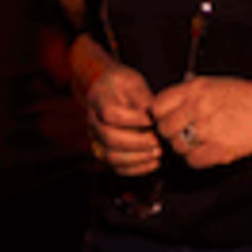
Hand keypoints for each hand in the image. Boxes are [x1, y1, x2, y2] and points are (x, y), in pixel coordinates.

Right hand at [84, 62, 162, 177]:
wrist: (105, 90)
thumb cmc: (121, 85)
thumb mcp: (132, 82)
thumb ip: (143, 98)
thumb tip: (157, 116)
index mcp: (99, 100)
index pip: (111, 114)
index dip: (134, 119)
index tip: (153, 119)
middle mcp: (93, 121)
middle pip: (108, 138)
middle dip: (137, 142)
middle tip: (158, 141)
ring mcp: (96, 138)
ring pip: (110, 156)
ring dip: (137, 158)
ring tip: (158, 153)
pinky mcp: (104, 151)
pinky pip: (116, 167)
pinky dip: (136, 169)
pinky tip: (153, 162)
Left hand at [149, 76, 251, 171]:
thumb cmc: (244, 96)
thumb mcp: (213, 84)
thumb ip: (187, 94)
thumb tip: (161, 109)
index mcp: (195, 88)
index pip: (158, 105)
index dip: (160, 115)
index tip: (167, 119)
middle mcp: (199, 107)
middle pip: (165, 128)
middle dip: (170, 133)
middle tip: (182, 132)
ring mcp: (208, 129)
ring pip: (177, 146)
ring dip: (184, 147)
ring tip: (199, 140)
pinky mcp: (218, 150)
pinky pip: (192, 161)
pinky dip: (196, 159)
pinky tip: (207, 150)